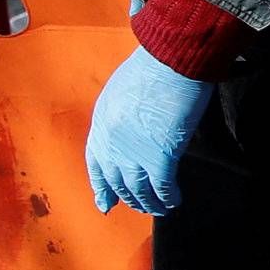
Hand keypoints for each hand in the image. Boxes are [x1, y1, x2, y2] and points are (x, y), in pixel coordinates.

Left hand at [86, 45, 213, 215]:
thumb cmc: (150, 68)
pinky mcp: (160, 157)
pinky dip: (167, 198)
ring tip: (158, 208)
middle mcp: (112, 144)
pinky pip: (162, 188)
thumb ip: (117, 116)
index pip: (96, 164)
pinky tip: (174, 200)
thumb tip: (127, 131)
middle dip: (129, 197)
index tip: (106, 202)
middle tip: (139, 205)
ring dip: (149, 203)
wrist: (169, 61)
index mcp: (101, 125)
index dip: (102, 186)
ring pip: (139, 190)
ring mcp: (134, 153)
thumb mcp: (119, 92)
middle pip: (118, 181)